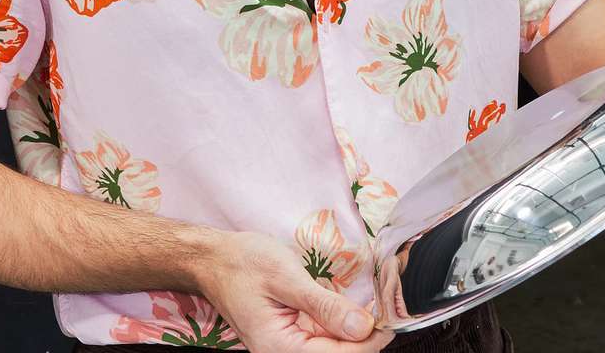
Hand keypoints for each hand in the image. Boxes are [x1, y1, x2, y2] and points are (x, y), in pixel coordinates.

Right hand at [197, 229, 394, 352]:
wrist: (214, 260)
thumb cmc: (243, 263)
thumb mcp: (286, 277)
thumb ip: (324, 306)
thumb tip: (363, 327)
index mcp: (280, 347)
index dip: (369, 341)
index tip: (391, 318)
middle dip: (366, 336)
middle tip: (387, 307)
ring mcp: (286, 347)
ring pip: (333, 348)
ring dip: (356, 331)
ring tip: (376, 306)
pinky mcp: (291, 337)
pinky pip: (323, 338)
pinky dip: (342, 324)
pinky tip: (355, 308)